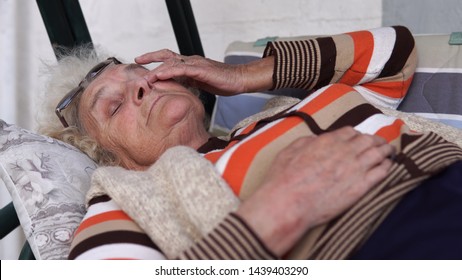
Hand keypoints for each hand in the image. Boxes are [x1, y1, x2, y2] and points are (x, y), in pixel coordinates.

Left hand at [135, 49, 273, 95]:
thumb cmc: (223, 82)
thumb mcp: (201, 83)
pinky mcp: (201, 70)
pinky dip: (169, 72)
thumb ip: (189, 82)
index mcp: (190, 64)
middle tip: (137, 63)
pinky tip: (160, 76)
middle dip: (150, 58)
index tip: (142, 63)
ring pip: (171, 63)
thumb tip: (177, 88)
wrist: (239, 79)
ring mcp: (195, 64)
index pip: (169, 58)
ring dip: (157, 70)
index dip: (155, 59)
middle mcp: (191, 61)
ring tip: (146, 77)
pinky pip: (182, 69)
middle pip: (166, 56)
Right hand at [235, 127, 394, 255]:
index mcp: (327, 141)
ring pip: (378, 153)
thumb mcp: (290, 150)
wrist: (290, 201)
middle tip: (380, 143)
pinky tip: (388, 167)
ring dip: (385, 150)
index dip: (356, 135)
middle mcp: (345, 151)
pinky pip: (381, 173)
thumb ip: (306, 142)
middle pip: (368, 140)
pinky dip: (387, 167)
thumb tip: (315, 140)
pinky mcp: (361, 186)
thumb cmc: (284, 178)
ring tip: (389, 152)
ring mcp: (355, 168)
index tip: (358, 139)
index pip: (350, 132)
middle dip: (375, 140)